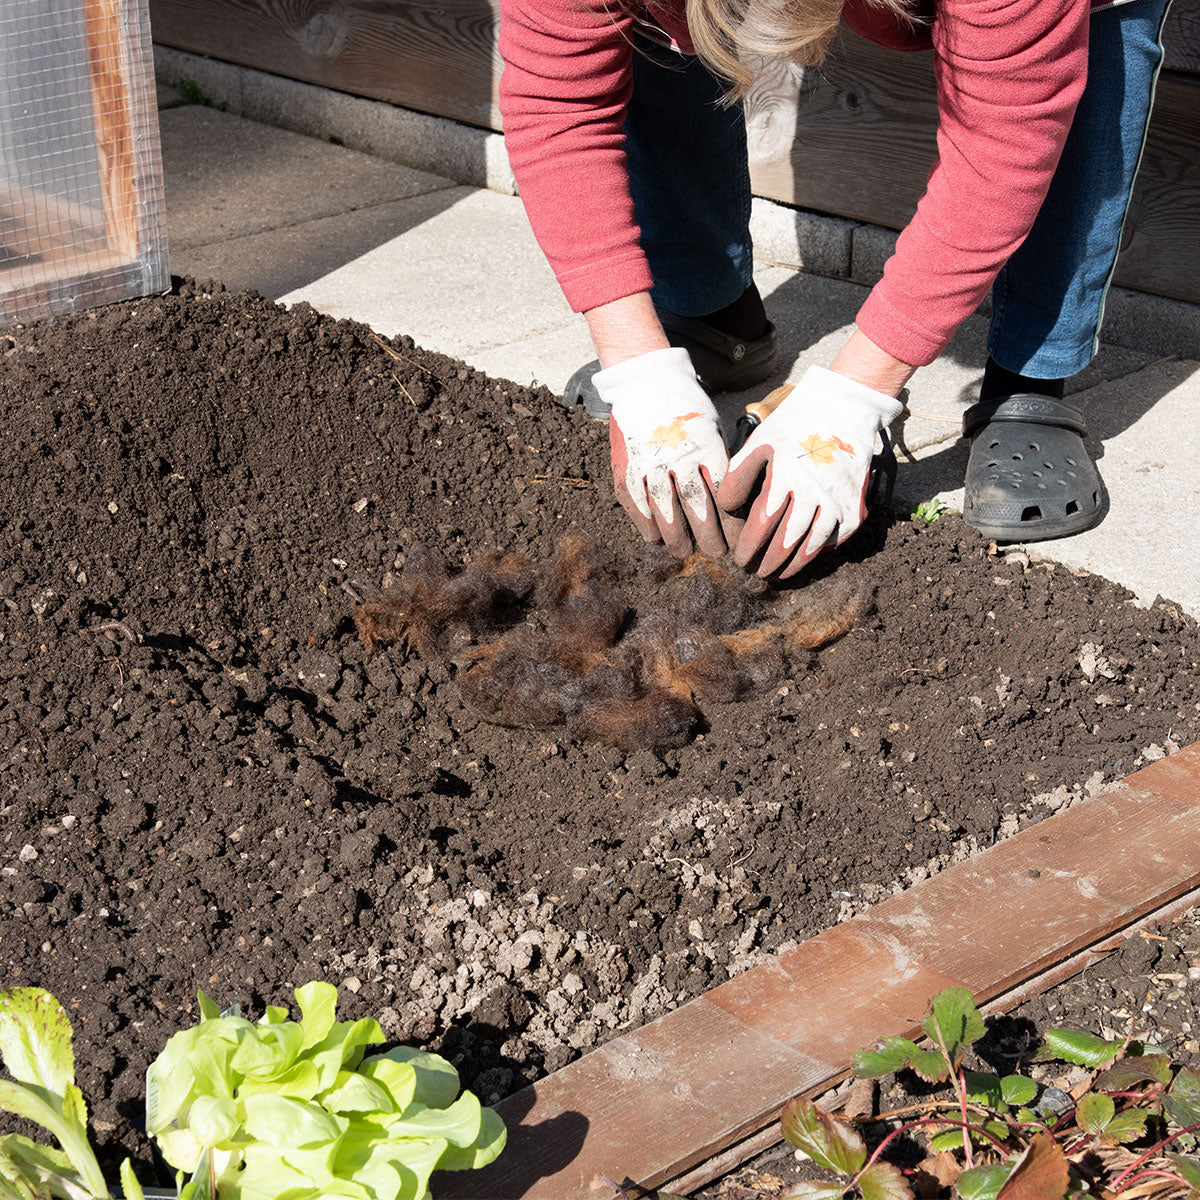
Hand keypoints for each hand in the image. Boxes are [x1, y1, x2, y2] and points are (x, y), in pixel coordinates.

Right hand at [595, 347, 730, 557]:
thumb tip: (734, 503)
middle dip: (707, 538)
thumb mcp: (714, 429)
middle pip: (696, 509)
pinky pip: (636, 504)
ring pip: (664, 512)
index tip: (736, 542)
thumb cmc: (687, 407)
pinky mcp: (625, 466)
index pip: (723, 496)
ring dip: (675, 538)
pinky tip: (655, 537)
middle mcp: (678, 458)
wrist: (646, 381)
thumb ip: (720, 463)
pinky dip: (645, 524)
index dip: (730, 524)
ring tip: (682, 552)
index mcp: (706, 448)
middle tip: (714, 554)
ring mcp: (649, 463)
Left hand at [717, 366, 904, 577]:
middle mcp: (814, 493)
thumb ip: (737, 477)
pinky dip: (818, 552)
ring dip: (791, 566)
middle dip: (766, 564)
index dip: (748, 548)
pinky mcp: (856, 509)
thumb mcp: (759, 443)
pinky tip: (803, 556)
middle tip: (754, 573)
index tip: (738, 559)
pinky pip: (835, 541)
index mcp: (785, 477)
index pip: (761, 525)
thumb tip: (727, 511)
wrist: (845, 412)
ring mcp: (838, 503)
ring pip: (811, 548)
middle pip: (785, 543)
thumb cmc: (793, 428)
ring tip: (776, 574)